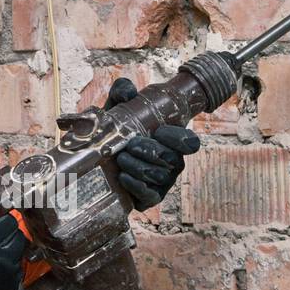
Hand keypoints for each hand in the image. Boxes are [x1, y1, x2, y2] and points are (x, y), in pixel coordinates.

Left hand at [103, 77, 200, 210]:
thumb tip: (128, 93)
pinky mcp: (150, 198)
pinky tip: (122, 177)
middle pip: (172, 160)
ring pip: (160, 177)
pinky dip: (136, 186)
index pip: (190, 143)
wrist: (99, 156)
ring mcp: (163, 182)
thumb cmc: (117, 129)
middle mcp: (172, 163)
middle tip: (130, 145)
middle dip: (151, 151)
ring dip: (139, 167)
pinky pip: (150, 196)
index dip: (178, 138)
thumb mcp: (118, 107)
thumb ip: (123, 91)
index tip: (159, 130)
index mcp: (172, 142)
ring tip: (121, 159)